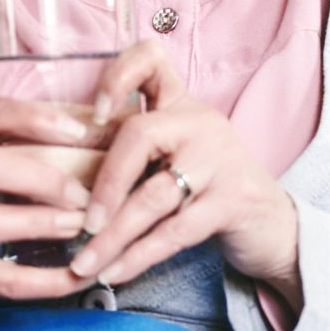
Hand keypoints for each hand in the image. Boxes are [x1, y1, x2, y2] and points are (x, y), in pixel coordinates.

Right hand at [0, 98, 104, 330]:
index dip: (37, 119)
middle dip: (43, 178)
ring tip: (78, 226)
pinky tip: (75, 277)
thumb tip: (81, 133)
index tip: (79, 132)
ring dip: (40, 223)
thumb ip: (0, 146)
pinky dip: (45, 281)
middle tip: (82, 193)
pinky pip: (1, 278)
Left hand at [66, 39, 302, 314]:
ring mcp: (220, 161)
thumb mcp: (172, 155)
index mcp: (180, 104)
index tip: (95, 116)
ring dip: (114, 235)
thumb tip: (59, 178)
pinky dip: (139, 255)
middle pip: (140, 135)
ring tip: (84, 263)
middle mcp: (201, 124)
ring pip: (154, 196)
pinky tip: (114, 272)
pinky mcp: (233, 201)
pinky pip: (175, 231)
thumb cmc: (204, 187)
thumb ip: (129, 153)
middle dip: (104, 185)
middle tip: (82, 224)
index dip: (117, 77)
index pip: (150, 58)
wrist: (270, 223)